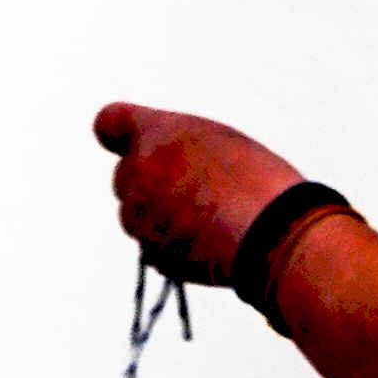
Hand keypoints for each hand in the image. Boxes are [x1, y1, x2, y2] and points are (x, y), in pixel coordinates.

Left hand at [94, 100, 302, 287]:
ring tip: (209, 218)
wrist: (267, 232)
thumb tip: (169, 167)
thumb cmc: (258, 181)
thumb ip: (181, 149)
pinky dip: (173, 248)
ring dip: (161, 218)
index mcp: (156, 133)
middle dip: (150, 184)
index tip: (129, 144)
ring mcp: (139, 217)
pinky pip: (154, 248)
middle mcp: (137, 172)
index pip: (110, 122)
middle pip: (126, 178)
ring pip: (138, 217)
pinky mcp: (151, 254)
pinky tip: (208, 244)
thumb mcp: (221, 143)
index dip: (119, 134)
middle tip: (196, 189)